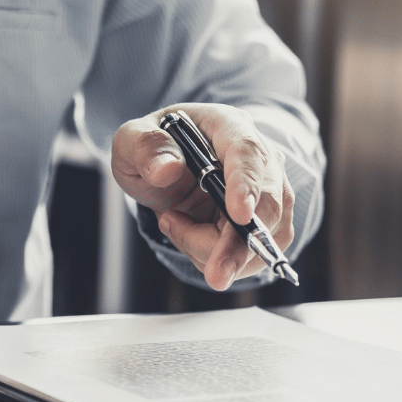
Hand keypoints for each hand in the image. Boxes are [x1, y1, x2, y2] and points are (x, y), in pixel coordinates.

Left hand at [111, 103, 294, 289]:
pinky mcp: (269, 223)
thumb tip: (166, 170)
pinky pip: (254, 254)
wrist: (168, 168)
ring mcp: (270, 191)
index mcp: (228, 126)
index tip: (240, 215)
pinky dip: (219, 258)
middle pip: (267, 204)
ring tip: (174, 223)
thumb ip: (144, 147)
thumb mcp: (132, 140)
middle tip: (214, 275)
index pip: (247, 152)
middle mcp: (259, 157)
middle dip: (239, 244)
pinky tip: (192, 236)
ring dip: (215, 250)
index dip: (246, 184)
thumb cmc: (155, 150)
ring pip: (263, 237)